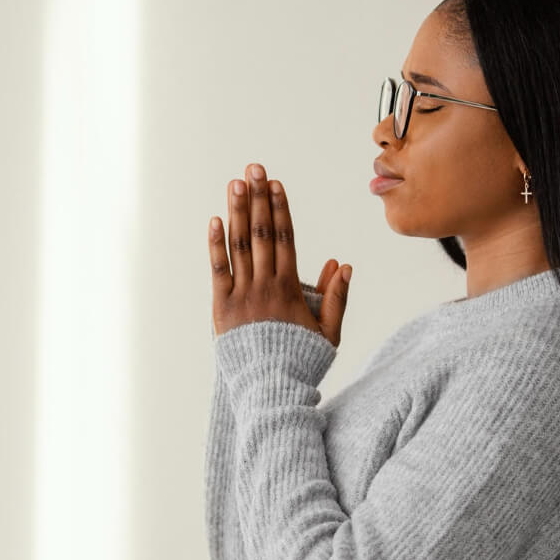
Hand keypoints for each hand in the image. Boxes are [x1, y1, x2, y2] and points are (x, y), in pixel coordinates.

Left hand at [209, 162, 352, 346]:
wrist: (269, 390)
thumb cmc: (300, 362)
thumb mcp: (328, 333)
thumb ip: (336, 298)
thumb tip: (344, 265)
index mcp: (290, 289)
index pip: (286, 239)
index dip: (280, 208)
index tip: (275, 184)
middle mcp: (265, 286)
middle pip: (262, 233)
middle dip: (257, 198)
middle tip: (253, 169)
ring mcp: (242, 294)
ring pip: (240, 246)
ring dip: (237, 212)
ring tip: (235, 184)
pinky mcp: (221, 307)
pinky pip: (218, 270)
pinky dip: (215, 244)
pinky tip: (214, 220)